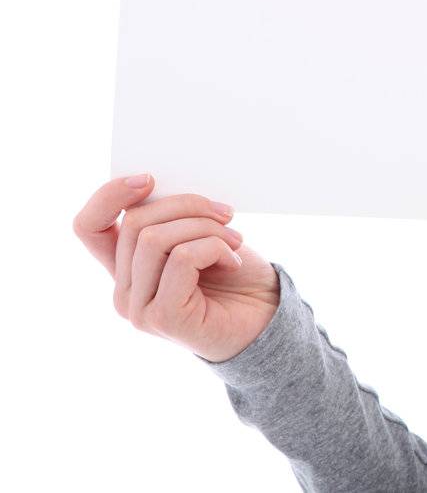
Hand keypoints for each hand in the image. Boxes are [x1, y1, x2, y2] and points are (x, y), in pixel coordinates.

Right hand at [73, 173, 280, 362]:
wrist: (268, 316)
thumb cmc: (235, 273)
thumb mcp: (198, 234)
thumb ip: (169, 219)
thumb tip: (155, 186)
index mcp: (126, 267)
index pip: (88, 226)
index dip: (110, 196)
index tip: (150, 179)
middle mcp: (124, 291)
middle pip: (135, 222)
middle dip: (188, 206)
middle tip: (226, 214)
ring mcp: (139, 308)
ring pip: (155, 238)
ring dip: (206, 228)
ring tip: (234, 240)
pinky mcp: (163, 317)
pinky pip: (182, 258)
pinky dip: (214, 248)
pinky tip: (233, 262)